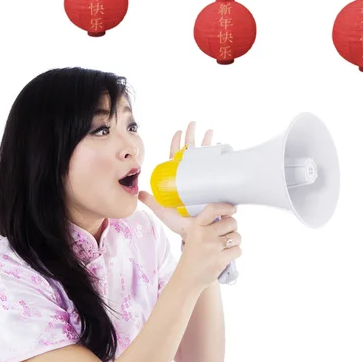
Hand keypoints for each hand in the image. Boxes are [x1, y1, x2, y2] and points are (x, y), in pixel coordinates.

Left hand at [138, 121, 212, 240]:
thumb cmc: (182, 224)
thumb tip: (139, 193)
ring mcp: (206, 182)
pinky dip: (222, 158)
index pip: (176, 158)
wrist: (200, 236)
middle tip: (194, 125)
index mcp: (180, 181)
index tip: (178, 132)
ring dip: (208, 144)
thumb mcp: (164, 212)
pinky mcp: (217, 188)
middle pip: (192, 153)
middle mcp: (193, 179)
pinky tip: (223, 148)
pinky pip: (219, 170)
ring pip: (206, 158)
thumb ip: (152, 202)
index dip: (177, 144)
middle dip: (193, 137)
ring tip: (210, 132)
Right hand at [176, 203, 242, 290]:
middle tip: (225, 236)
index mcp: (197, 226)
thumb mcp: (195, 235)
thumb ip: (209, 224)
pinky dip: (234, 253)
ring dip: (235, 242)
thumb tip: (230, 213)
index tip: (232, 209)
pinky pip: (238, 250)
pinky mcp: (220, 260)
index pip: (213, 209)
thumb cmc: (194, 254)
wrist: (187, 277)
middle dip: (232, 228)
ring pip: (237, 237)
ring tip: (224, 247)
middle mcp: (204, 235)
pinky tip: (225, 256)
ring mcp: (212, 248)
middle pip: (231, 222)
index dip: (226, 207)